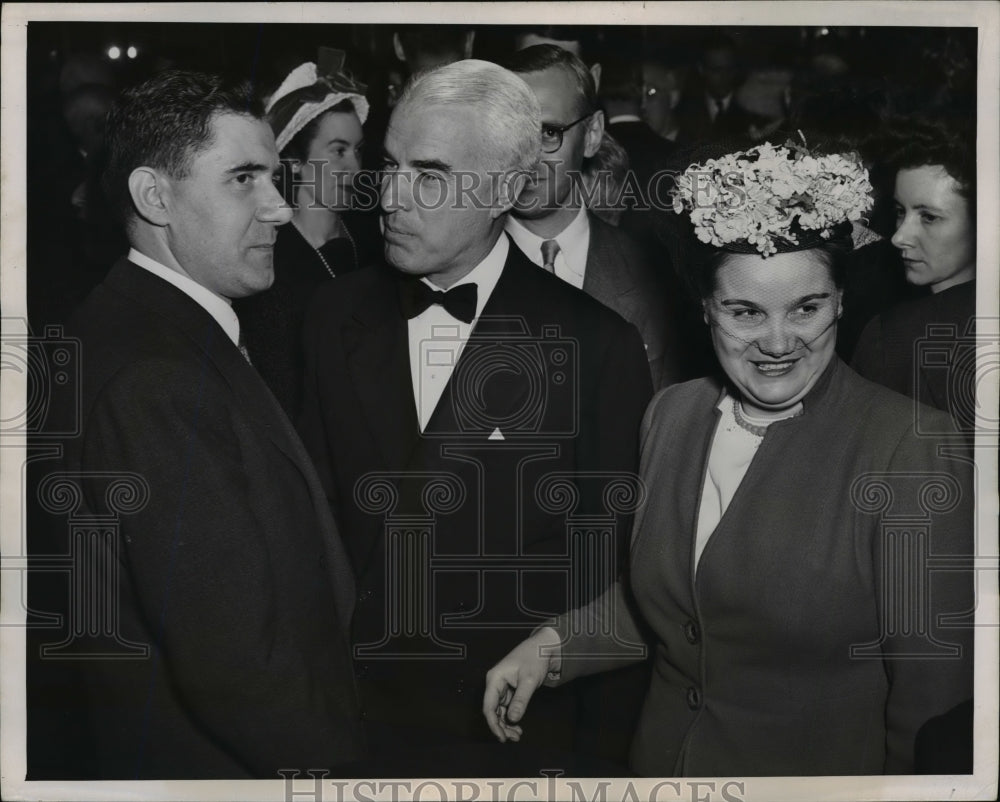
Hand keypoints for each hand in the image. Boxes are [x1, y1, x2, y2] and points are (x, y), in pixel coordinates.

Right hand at [483, 626, 561, 742]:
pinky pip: (506, 707)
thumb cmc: (535, 659)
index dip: (493, 724)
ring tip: (518, 735)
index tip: (502, 737)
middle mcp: (495, 683)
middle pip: (493, 710)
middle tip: (515, 738)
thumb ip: (520, 700)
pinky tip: (518, 726)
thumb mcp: (529, 680)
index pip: (488, 706)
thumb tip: (512, 719)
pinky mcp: (509, 690)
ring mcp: (501, 687)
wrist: (544, 648)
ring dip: (507, 724)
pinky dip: (511, 717)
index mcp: (494, 679)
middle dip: (502, 726)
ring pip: (499, 711)